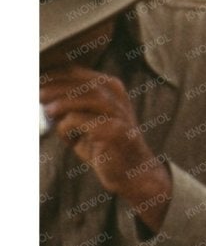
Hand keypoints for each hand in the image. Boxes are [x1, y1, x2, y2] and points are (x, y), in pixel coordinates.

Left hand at [39, 66, 172, 228]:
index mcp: (110, 89)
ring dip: (61, 103)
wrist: (130, 172)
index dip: (53, 76)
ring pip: (85, 96)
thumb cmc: (102, 146)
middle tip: (37, 96)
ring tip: (48, 112)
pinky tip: (69, 140)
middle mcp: (117, 96)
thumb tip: (38, 98)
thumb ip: (67, 109)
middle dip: (55, 87)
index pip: (77, 73)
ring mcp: (118, 112)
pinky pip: (80, 120)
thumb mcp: (84, 122)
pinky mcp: (114, 129)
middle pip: (81, 82)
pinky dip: (67, 127)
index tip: (34, 84)